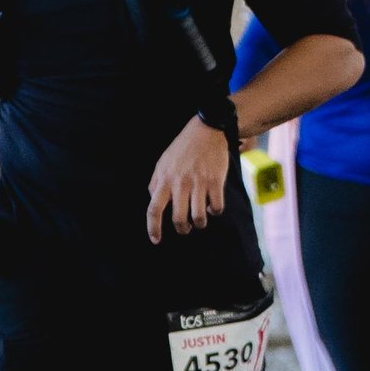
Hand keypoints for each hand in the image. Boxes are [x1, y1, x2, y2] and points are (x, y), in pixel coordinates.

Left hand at [147, 117, 232, 245]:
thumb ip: (155, 183)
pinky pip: (216, 207)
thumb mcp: (162, 163)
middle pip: (178, 218)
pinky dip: (215, 212)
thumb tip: (153, 201)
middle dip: (182, 229)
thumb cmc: (182, 148)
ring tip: (199, 220)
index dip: (153, 228)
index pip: (153, 209)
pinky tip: (212, 208)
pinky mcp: (215, 181)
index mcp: (164, 179)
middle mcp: (180, 183)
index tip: (156, 240)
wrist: (206, 130)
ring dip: (199, 224)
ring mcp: (199, 182)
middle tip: (185, 228)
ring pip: (198, 217)